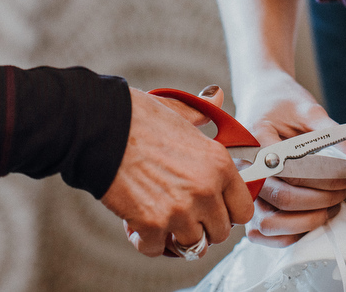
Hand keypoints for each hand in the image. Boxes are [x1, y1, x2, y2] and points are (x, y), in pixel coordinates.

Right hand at [101, 86, 253, 256]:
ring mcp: (180, 209)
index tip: (215, 208)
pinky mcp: (152, 224)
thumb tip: (215, 96)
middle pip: (220, 232)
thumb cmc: (139, 117)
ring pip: (192, 245)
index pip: (243, 209)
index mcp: (218, 162)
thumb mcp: (180, 111)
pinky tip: (139, 222)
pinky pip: (157, 249)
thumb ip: (201, 114)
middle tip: (185, 213)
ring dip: (177, 236)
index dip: (228, 211)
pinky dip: (146, 241)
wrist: (102, 127)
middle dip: (203, 226)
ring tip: (162, 217)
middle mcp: (205, 189)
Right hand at [236, 69, 345, 246]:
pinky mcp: (248, 198)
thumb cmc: (281, 100)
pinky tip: (311, 218)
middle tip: (345, 192)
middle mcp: (243, 166)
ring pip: (269, 223)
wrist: (259, 95)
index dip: (324, 181)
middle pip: (281, 199)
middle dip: (320, 201)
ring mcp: (242, 186)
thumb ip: (331, 133)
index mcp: (255, 138)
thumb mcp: (307, 108)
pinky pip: (261, 231)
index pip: (290, 172)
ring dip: (305, 221)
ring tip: (331, 206)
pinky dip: (287, 233)